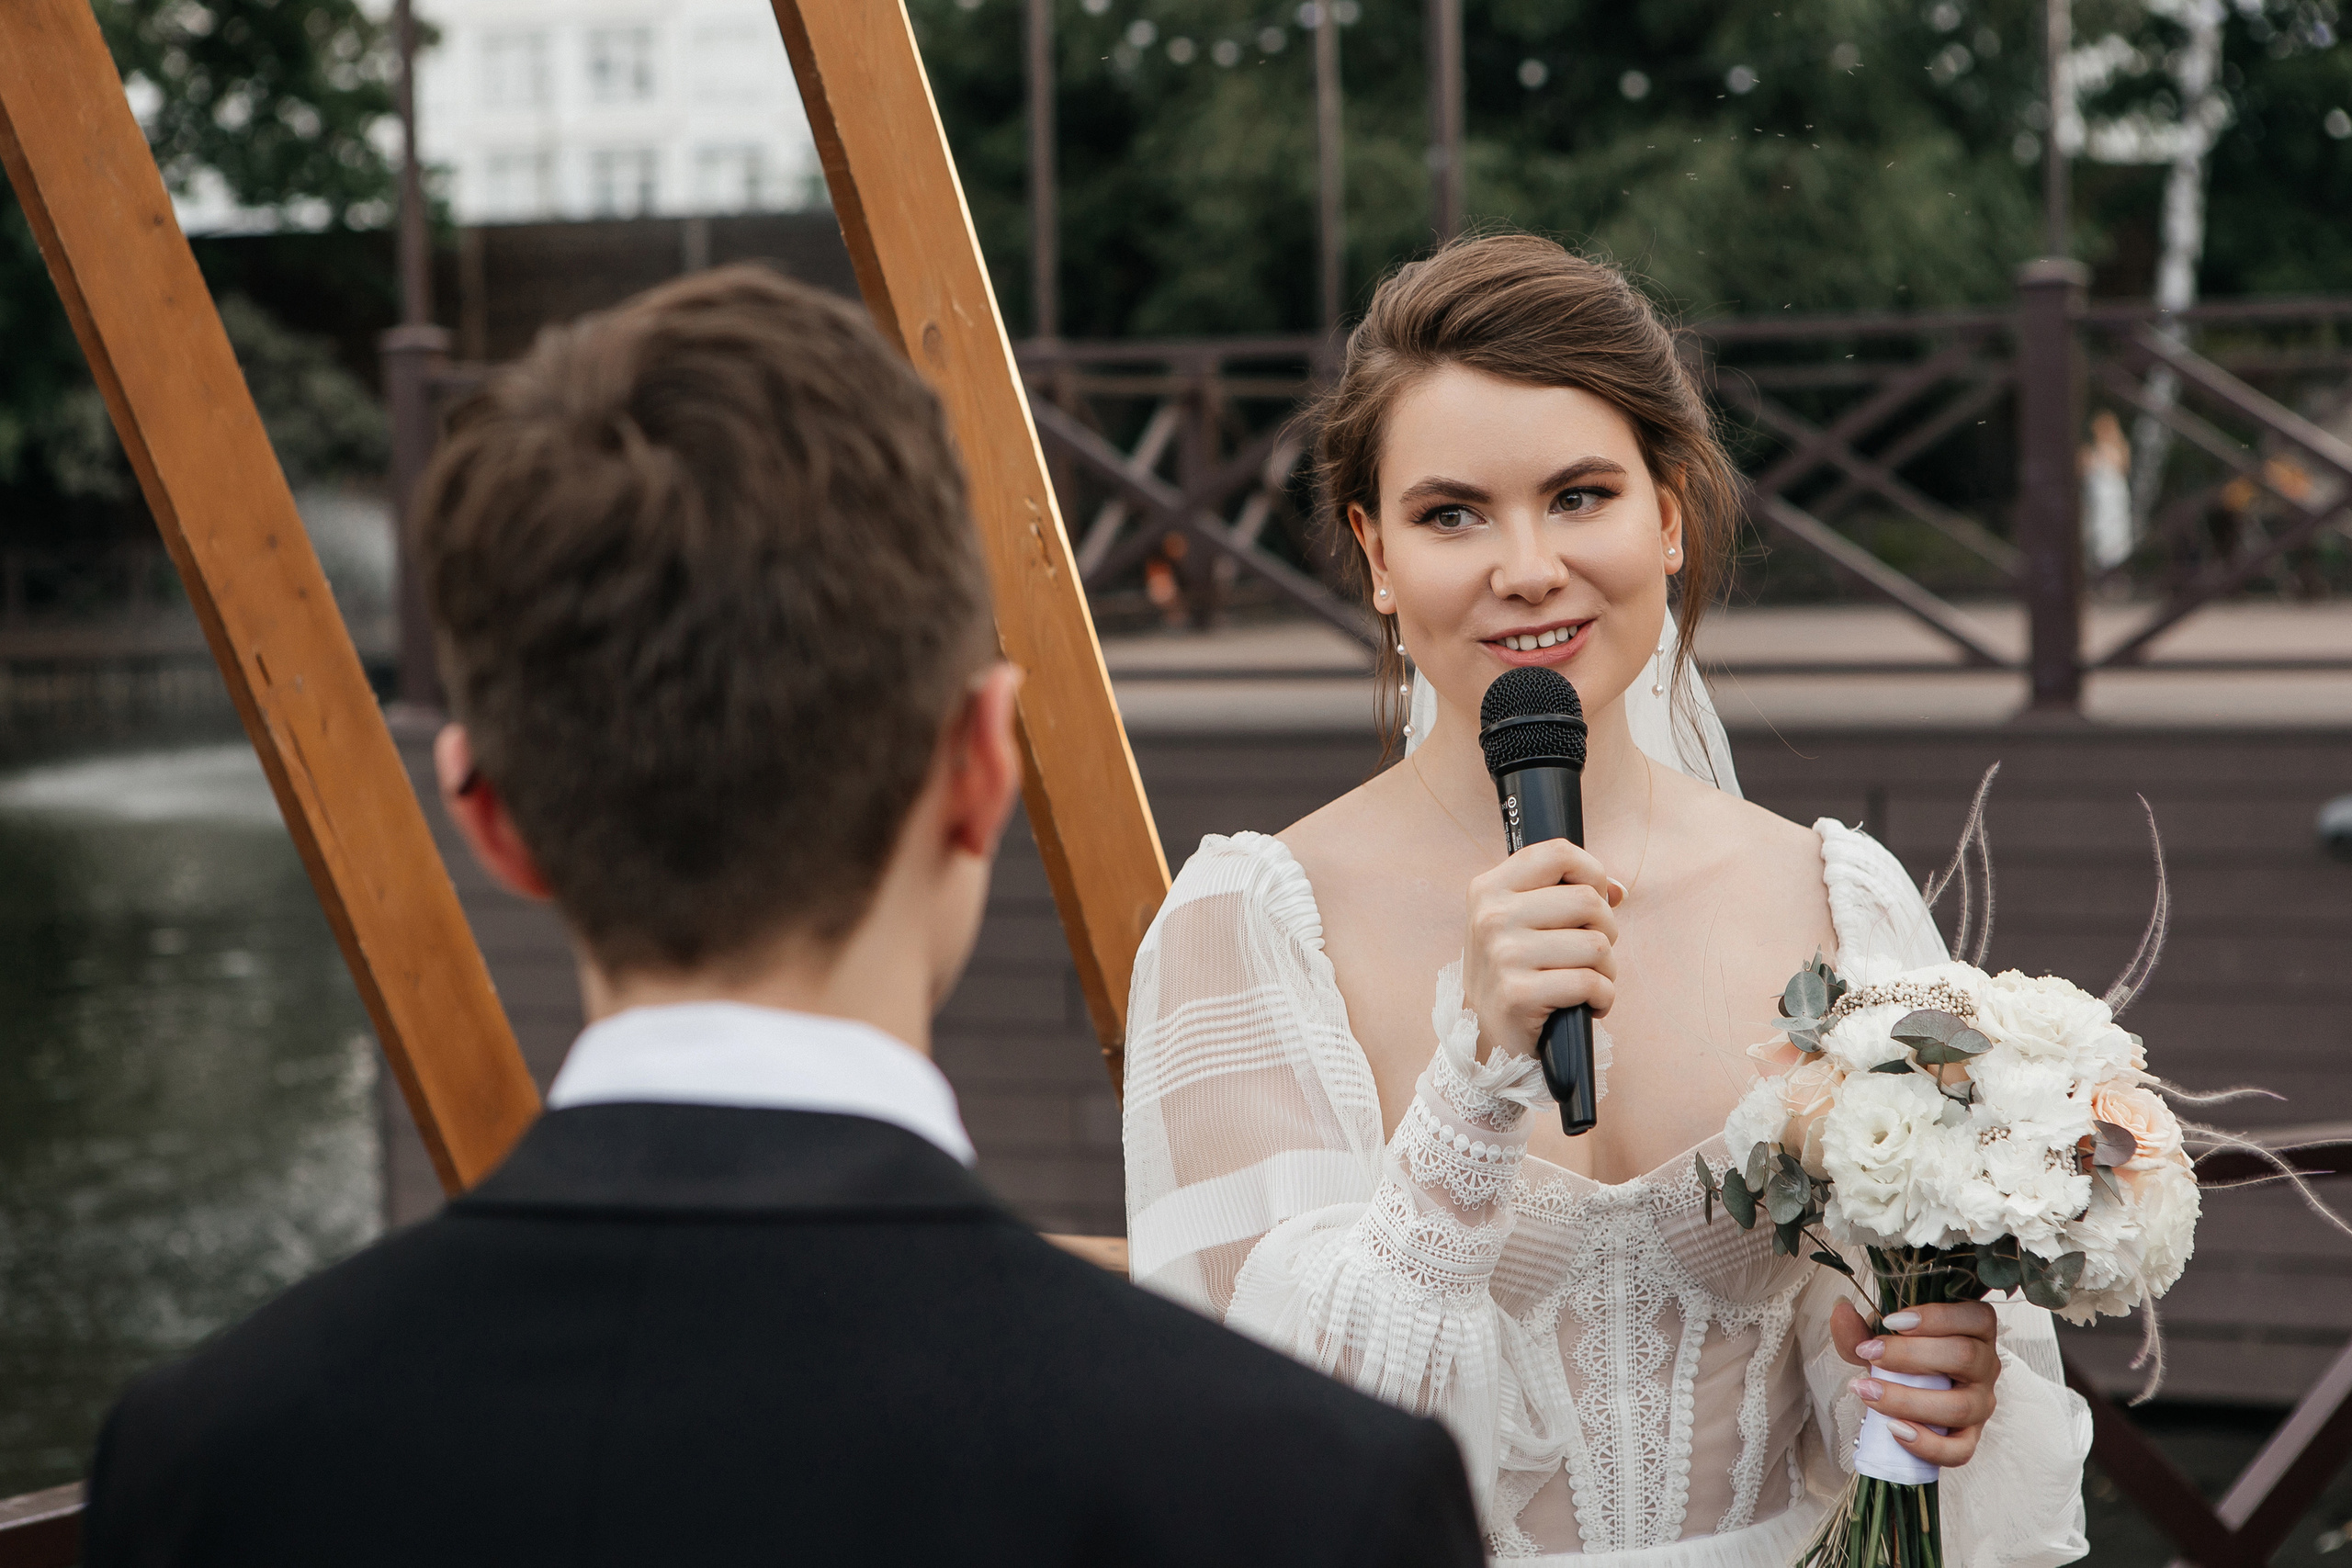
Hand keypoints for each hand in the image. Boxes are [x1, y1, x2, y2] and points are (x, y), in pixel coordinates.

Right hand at [1461, 838, 1620, 1062]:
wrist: (1486, 1035)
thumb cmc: (1514, 972)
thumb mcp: (1522, 923)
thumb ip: (1564, 896)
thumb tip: (1617, 890)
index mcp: (1489, 888)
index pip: (1557, 853)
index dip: (1591, 873)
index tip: (1594, 899)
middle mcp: (1491, 916)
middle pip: (1587, 900)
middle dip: (1606, 929)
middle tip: (1591, 953)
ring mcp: (1502, 955)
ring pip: (1596, 945)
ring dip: (1607, 969)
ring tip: (1589, 981)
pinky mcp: (1518, 994)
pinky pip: (1591, 983)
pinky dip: (1603, 997)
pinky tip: (1589, 1005)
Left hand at [1832, 1299, 2001, 1466]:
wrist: (1905, 1394)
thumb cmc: (1901, 1359)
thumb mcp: (1877, 1338)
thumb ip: (1859, 1327)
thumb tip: (1841, 1310)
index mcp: (1975, 1331)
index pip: (1977, 1317)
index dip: (1937, 1318)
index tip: (1891, 1322)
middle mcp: (1986, 1366)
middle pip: (1964, 1357)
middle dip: (1910, 1355)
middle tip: (1868, 1354)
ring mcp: (1981, 1404)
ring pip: (1960, 1406)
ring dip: (1908, 1400)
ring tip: (1868, 1392)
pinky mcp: (1970, 1438)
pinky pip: (1960, 1450)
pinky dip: (1926, 1444)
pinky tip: (1893, 1429)